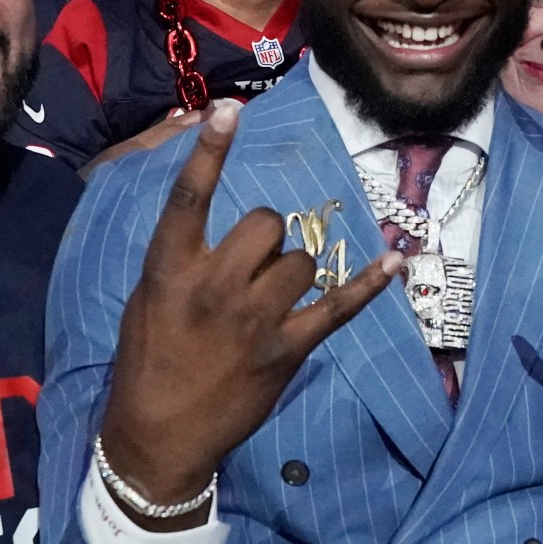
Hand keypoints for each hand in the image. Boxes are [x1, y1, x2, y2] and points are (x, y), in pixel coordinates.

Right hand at [97, 104, 401, 523]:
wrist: (160, 435)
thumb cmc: (148, 361)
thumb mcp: (146, 300)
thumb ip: (181, 258)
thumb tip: (219, 228)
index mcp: (170, 269)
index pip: (190, 198)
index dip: (210, 150)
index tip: (229, 109)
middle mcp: (215, 286)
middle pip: (264, 223)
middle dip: (263, 236)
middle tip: (249, 267)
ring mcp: (256, 319)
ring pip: (301, 259)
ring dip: (291, 270)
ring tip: (270, 300)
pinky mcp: (288, 349)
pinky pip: (337, 305)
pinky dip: (369, 284)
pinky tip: (396, 261)